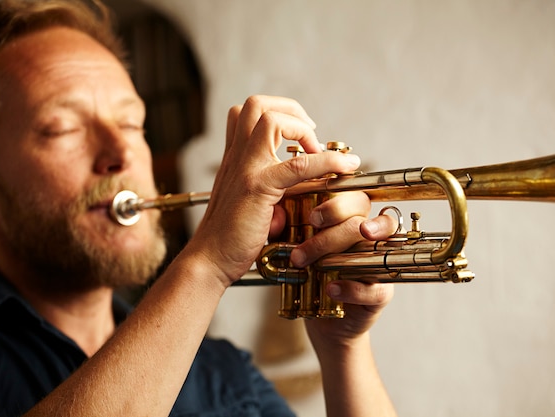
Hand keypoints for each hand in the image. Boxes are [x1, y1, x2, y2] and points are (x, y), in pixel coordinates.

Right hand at [186, 96, 361, 286]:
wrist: (210, 259)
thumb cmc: (228, 237)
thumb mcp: (244, 203)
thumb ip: (263, 190)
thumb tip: (287, 199)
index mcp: (234, 158)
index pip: (246, 113)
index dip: (278, 115)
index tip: (299, 136)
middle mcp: (236, 157)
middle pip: (257, 105)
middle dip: (292, 110)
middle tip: (311, 134)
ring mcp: (245, 169)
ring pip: (272, 121)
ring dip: (304, 129)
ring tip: (320, 150)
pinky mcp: (258, 188)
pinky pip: (298, 164)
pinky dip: (327, 161)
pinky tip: (344, 169)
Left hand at [300, 198, 397, 349]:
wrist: (319, 317)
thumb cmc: (310, 276)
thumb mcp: (296, 248)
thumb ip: (288, 229)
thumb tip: (275, 216)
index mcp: (352, 222)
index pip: (356, 200)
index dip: (338, 203)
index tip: (313, 216)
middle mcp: (370, 240)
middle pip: (363, 220)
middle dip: (335, 226)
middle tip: (311, 231)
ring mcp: (379, 266)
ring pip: (373, 249)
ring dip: (340, 255)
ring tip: (318, 264)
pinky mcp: (381, 294)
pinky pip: (375, 288)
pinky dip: (351, 288)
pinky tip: (331, 288)